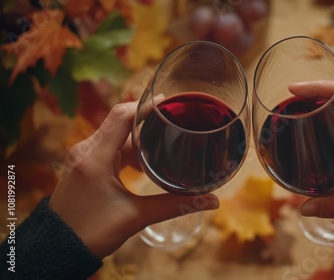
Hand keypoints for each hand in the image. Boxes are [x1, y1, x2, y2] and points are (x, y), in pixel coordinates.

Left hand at [49, 101, 218, 258]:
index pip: (121, 116)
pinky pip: (109, 148)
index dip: (145, 106)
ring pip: (115, 136)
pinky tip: (145, 162)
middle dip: (148, 124)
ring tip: (164, 144)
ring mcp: (82, 158)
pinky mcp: (84, 166)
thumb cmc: (91, 233)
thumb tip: (211, 200)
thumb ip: (174, 205)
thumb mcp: (136, 216)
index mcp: (95, 158)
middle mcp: (85, 151)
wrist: (59, 249)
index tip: (168, 103)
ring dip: (139, 139)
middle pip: (120, 124)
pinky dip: (128, 151)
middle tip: (174, 124)